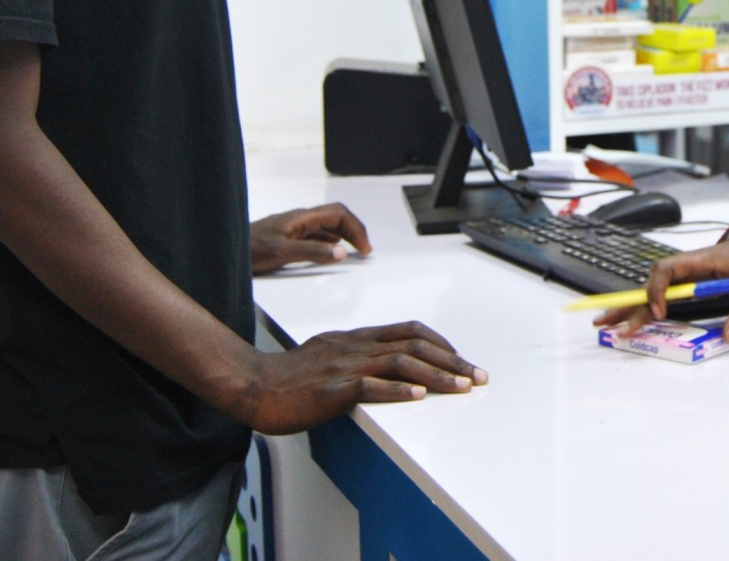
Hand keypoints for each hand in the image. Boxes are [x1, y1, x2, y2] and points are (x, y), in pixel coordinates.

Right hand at [239, 321, 486, 433]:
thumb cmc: (287, 377)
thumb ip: (356, 357)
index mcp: (356, 338)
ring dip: (436, 376)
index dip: (440, 343)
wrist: (252, 384)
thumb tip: (384, 369)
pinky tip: (418, 397)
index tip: (460, 358)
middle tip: (477, 375)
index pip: (409, 332)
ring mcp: (344, 366)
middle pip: (414, 346)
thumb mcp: (328, 356)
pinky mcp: (332, 388)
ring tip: (461, 386)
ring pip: (400, 363)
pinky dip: (397, 391)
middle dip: (452, 360)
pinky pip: (370, 386)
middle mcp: (355, 346)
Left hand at [250, 204, 372, 275]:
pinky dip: (331, 243)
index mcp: (301, 218)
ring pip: (327, 226)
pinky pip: (317, 235)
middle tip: (365, 250)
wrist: (224, 249)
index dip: (356, 228)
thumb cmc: (248, 249)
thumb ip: (312, 252)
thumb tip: (341, 253)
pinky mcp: (288, 237)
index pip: (338, 213)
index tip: (364, 248)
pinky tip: (331, 252)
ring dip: (344, 236)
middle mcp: (300, 219)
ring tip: (354, 250)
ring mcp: (294, 227)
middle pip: (336, 217)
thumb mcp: (282, 253)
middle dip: (354, 230)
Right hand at [593, 233, 728, 343]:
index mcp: (698, 262)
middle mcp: (684, 270)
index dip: (658, 290)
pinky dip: (643, 311)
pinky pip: (659, 299)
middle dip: (628, 304)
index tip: (660, 312)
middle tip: (607, 322)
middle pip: (649, 285)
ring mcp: (682, 280)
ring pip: (650, 293)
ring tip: (605, 325)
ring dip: (629, 309)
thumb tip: (728, 336)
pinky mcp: (685, 289)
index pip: (666, 270)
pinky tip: (628, 323)